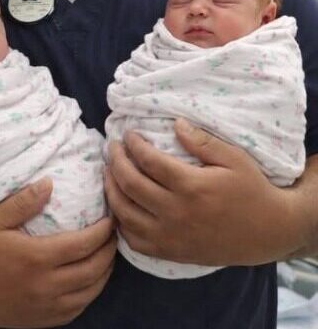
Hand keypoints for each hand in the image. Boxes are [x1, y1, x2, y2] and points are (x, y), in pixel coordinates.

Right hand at [0, 178, 115, 327]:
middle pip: (93, 271)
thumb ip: (24, 201)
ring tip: (106, 255)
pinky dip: (87, 296)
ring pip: (88, 294)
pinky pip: (73, 312)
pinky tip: (87, 283)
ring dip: (103, 274)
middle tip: (115, 234)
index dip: (104, 231)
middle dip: (110, 251)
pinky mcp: (36, 321)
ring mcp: (42, 308)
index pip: (85, 245)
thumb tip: (51, 183)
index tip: (111, 218)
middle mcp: (45, 287)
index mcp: (37, 258)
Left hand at [105, 119, 306, 265]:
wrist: (267, 232)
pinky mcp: (171, 252)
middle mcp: (176, 213)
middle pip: (130, 185)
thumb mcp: (234, 158)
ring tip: (108, 172)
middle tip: (112, 147)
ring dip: (111, 189)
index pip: (148, 161)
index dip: (133, 144)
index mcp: (191, 186)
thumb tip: (175, 123)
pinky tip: (120, 206)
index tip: (128, 134)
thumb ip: (202, 141)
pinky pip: (134, 241)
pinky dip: (121, 222)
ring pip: (125, 213)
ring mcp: (171, 236)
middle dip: (115, 162)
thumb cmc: (251, 190)